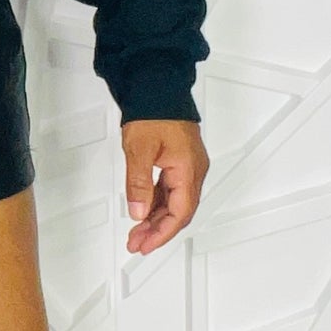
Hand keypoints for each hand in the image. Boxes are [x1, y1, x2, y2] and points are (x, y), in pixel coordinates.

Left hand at [121, 118, 208, 255]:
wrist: (157, 86)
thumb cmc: (153, 110)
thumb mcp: (139, 149)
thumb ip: (139, 184)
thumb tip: (139, 212)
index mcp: (188, 169)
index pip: (180, 212)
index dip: (163, 233)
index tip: (146, 245)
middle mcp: (193, 170)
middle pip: (179, 211)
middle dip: (158, 230)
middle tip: (137, 243)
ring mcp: (187, 165)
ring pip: (174, 202)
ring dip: (156, 218)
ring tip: (137, 232)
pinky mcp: (179, 160)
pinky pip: (171, 189)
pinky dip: (157, 203)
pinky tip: (144, 211)